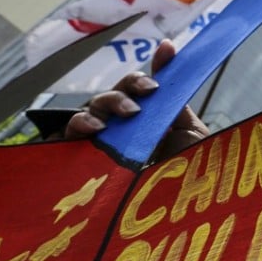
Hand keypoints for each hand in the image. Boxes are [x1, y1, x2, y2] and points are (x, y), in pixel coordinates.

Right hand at [62, 40, 208, 158]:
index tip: (165, 59)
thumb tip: (169, 54)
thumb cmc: (189, 171)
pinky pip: (72, 134)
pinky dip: (80, 126)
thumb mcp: (189, 133)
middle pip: (115, 92)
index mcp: (148, 115)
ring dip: (109, 104)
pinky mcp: (86, 157)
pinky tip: (98, 130)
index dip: (149, 70)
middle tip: (148, 95)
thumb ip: (177, 101)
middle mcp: (123, 125)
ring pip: (94, 108)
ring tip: (129, 114)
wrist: (183, 206)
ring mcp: (104, 140)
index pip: (141, 85)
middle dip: (129, 87)